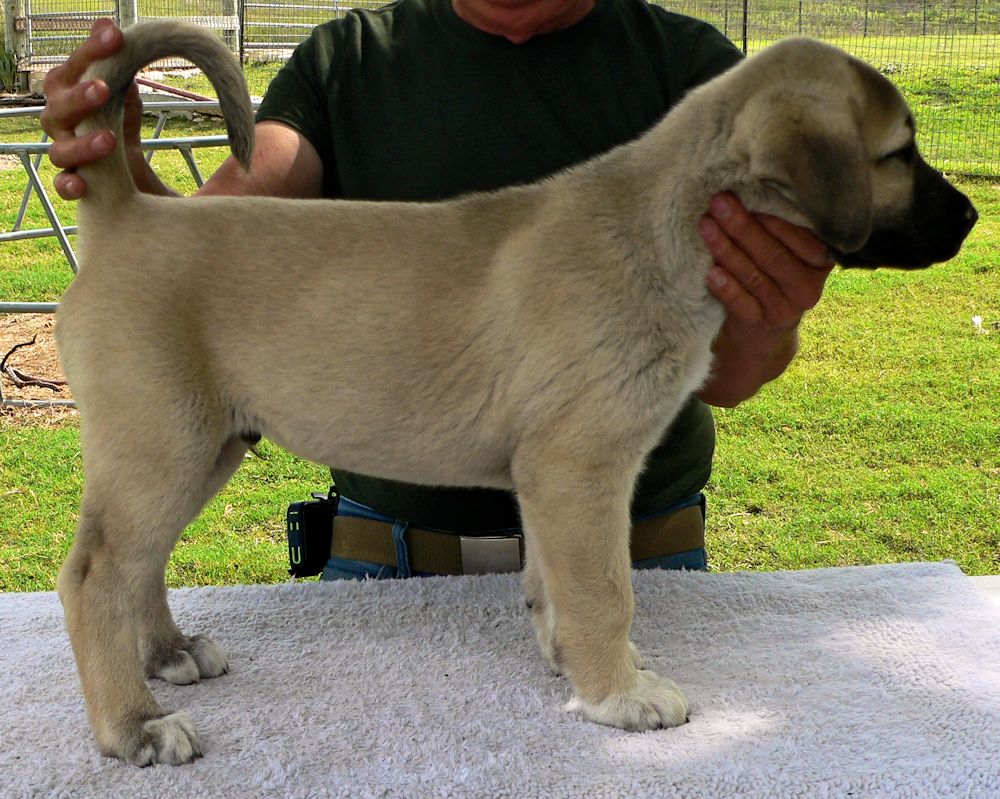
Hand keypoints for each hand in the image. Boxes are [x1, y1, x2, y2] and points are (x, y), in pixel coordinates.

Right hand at [41, 19, 143, 199]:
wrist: (130, 187)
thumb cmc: (119, 135)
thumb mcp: (126, 110)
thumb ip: (123, 85)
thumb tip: (123, 50)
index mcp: (71, 97)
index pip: (74, 69)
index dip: (90, 51)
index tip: (115, 36)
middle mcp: (62, 124)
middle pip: (58, 106)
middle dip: (79, 97)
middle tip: (103, 89)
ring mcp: (65, 155)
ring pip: (58, 149)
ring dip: (82, 144)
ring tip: (109, 140)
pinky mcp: (74, 185)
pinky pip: (62, 186)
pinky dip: (68, 185)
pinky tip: (81, 185)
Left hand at [697, 192, 833, 406]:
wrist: (761, 334)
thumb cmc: (769, 277)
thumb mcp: (784, 253)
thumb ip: (778, 226)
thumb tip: (749, 180)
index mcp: (820, 259)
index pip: (800, 234)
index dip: (772, 213)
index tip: (747, 189)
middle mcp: (809, 285)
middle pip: (773, 252)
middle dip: (743, 225)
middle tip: (719, 201)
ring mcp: (787, 309)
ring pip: (754, 276)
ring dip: (727, 250)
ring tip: (705, 226)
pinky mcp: (763, 327)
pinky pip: (742, 305)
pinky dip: (726, 288)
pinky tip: (711, 272)